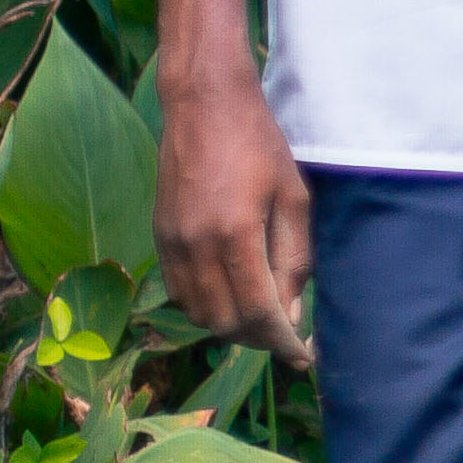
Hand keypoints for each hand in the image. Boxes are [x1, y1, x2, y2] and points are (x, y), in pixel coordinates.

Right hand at [154, 76, 313, 367]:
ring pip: (197, 313)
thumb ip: (293, 257)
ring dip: (230, 326)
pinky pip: (179, 292)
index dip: (282, 341)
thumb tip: (291, 310)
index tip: (304, 357)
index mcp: (234, 235)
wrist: (204, 105)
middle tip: (288, 335)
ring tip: (263, 318)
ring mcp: (170, 243)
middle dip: (258, 338)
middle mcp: (194, 246)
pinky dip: (205, 307)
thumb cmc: (260, 144)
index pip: (257, 312)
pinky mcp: (158, 237)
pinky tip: (231, 296)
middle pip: (224, 322)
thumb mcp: (294, 196)